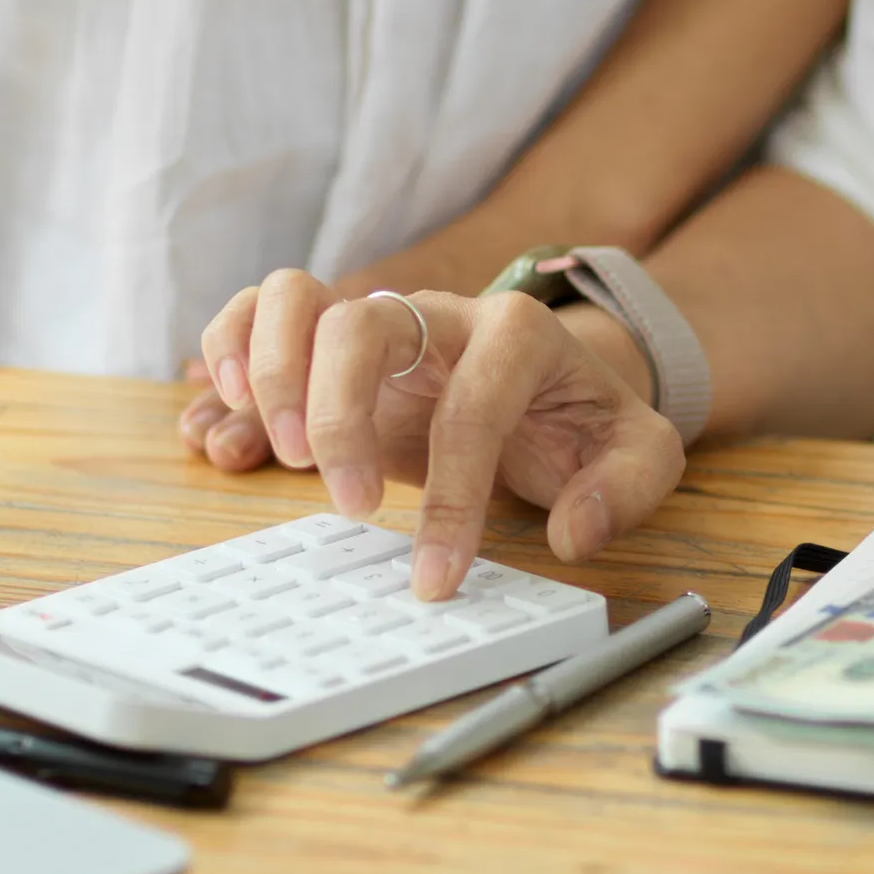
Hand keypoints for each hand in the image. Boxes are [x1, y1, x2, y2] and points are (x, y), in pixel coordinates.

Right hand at [197, 270, 684, 597]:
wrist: (555, 390)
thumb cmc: (587, 423)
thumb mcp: (641, 455)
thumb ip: (626, 488)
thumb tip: (573, 533)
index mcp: (520, 333)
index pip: (473, 404)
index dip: (452, 495)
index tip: (436, 575)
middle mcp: (439, 312)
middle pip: (362, 326)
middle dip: (341, 416)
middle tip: (346, 504)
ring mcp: (380, 320)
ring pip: (298, 298)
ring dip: (272, 370)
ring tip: (283, 448)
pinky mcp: (333, 343)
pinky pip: (262, 310)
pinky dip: (232, 345)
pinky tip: (232, 404)